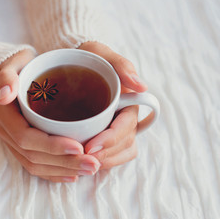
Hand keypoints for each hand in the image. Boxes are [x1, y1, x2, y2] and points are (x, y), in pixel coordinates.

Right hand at [0, 49, 100, 181]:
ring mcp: (12, 141)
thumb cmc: (20, 67)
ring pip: (36, 164)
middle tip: (93, 164)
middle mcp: (5, 131)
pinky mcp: (21, 146)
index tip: (79, 147)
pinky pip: (35, 165)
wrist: (14, 73)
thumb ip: (7, 76)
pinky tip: (73, 175)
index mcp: (3, 114)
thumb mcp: (13, 64)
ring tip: (91, 169)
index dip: (53, 146)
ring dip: (64, 170)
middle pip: (34, 156)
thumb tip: (6, 95)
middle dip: (65, 162)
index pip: (27, 138)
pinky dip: (54, 173)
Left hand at [78, 42, 147, 168]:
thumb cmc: (91, 58)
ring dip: (105, 161)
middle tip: (81, 157)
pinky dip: (103, 161)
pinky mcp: (108, 134)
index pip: (126, 127)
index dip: (110, 139)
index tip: (90, 146)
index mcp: (129, 102)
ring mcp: (118, 127)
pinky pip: (114, 154)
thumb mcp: (103, 54)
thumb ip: (122, 66)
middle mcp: (126, 117)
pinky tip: (86, 162)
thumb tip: (142, 85)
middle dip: (105, 154)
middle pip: (124, 143)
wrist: (78, 63)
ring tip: (83, 164)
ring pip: (122, 152)